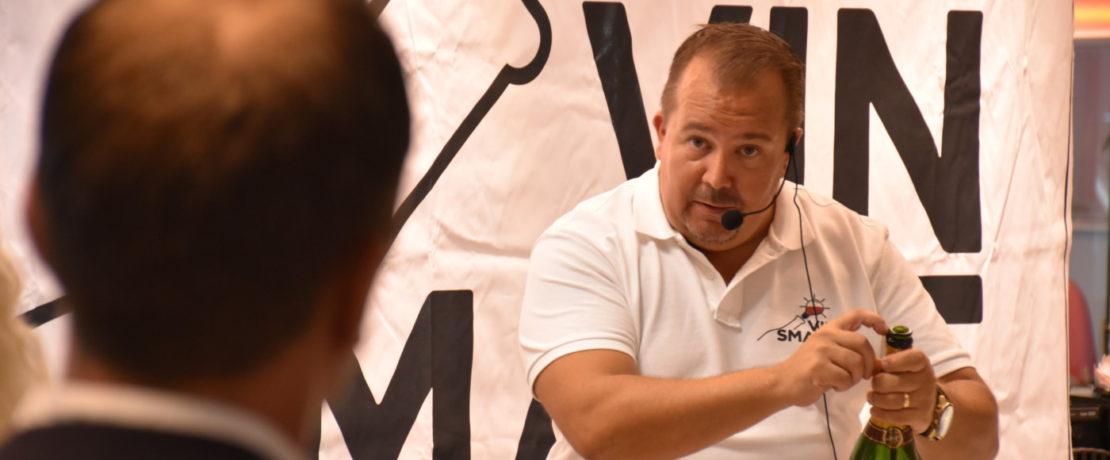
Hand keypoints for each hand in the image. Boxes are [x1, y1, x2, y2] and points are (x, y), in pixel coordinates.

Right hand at [773, 309, 887, 406]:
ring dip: (854, 378)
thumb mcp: (828, 354)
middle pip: (862, 343)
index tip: (884, 330)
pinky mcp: (818, 367)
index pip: (856, 315)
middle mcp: (826, 336)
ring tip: (842, 381)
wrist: (782, 382)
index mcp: (829, 330)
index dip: (874, 319)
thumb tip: (879, 364)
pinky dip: (843, 386)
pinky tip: (831, 386)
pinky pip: (845, 378)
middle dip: (868, 363)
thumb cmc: (808, 370)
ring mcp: (821, 350)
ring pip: (856, 363)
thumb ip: (850, 352)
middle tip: (862, 375)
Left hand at [868, 348, 936, 432]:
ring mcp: (925, 399)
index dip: (895, 361)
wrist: (924, 401)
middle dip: (877, 384)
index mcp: (921, 363)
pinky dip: (881, 413)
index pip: (913, 359)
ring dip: (876, 400)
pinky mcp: (921, 416)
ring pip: (893, 401)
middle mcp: (926, 380)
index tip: (883, 365)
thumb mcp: (898, 366)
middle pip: (892, 382)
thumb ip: (884, 364)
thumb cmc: (906, 378)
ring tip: (872, 397)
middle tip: (874, 385)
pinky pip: (897, 416)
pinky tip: (874, 410)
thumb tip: (871, 366)